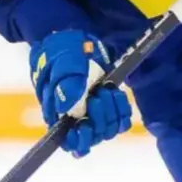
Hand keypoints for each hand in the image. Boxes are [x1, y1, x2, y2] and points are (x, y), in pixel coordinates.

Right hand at [29, 30, 132, 156]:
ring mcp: (94, 112)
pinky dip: (122, 109)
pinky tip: (117, 94)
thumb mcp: (62, 63)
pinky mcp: (109, 105)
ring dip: (112, 112)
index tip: (85, 126)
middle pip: (93, 136)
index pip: (70, 142)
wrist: (75, 39)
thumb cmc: (62, 52)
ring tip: (106, 89)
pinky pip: (121, 119)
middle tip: (98, 94)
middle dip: (99, 118)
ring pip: (108, 129)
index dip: (79, 141)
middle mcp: (76, 118)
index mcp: (58, 114)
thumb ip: (65, 84)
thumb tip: (66, 108)